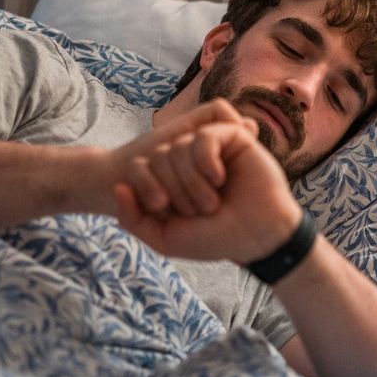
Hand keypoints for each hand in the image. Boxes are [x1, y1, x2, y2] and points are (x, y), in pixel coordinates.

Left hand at [112, 115, 300, 262]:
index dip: (147, 190)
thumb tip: (118, 187)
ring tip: (212, 200)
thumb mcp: (165, 238)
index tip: (167, 211)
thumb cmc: (215, 239)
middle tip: (199, 210)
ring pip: (178, 147)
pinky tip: (219, 178)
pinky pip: (203, 137)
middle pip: (157, 157)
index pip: (138, 169)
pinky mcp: (232, 138)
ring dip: (193, 182)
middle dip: (175, 190)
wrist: (257, 238)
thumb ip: (133, 219)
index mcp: (169, 182)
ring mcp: (208, 149)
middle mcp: (186, 162)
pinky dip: (206, 161)